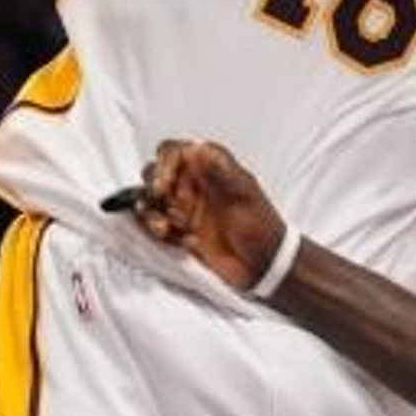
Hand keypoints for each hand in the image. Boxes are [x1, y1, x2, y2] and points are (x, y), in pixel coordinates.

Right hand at [130, 138, 284, 289]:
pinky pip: (156, 224)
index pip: (177, 152)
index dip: (165, 163)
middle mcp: (196, 185)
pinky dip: (154, 228)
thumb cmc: (261, 227)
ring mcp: (187, 209)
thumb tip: (198, 149)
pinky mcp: (182, 232)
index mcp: (212, 169)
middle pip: (157, 172)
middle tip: (159, 200)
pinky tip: (167, 234)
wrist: (265, 266)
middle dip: (153, 185)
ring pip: (153, 200)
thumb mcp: (244, 197)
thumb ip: (220, 173)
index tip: (164, 185)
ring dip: (150, 210)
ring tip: (163, 228)